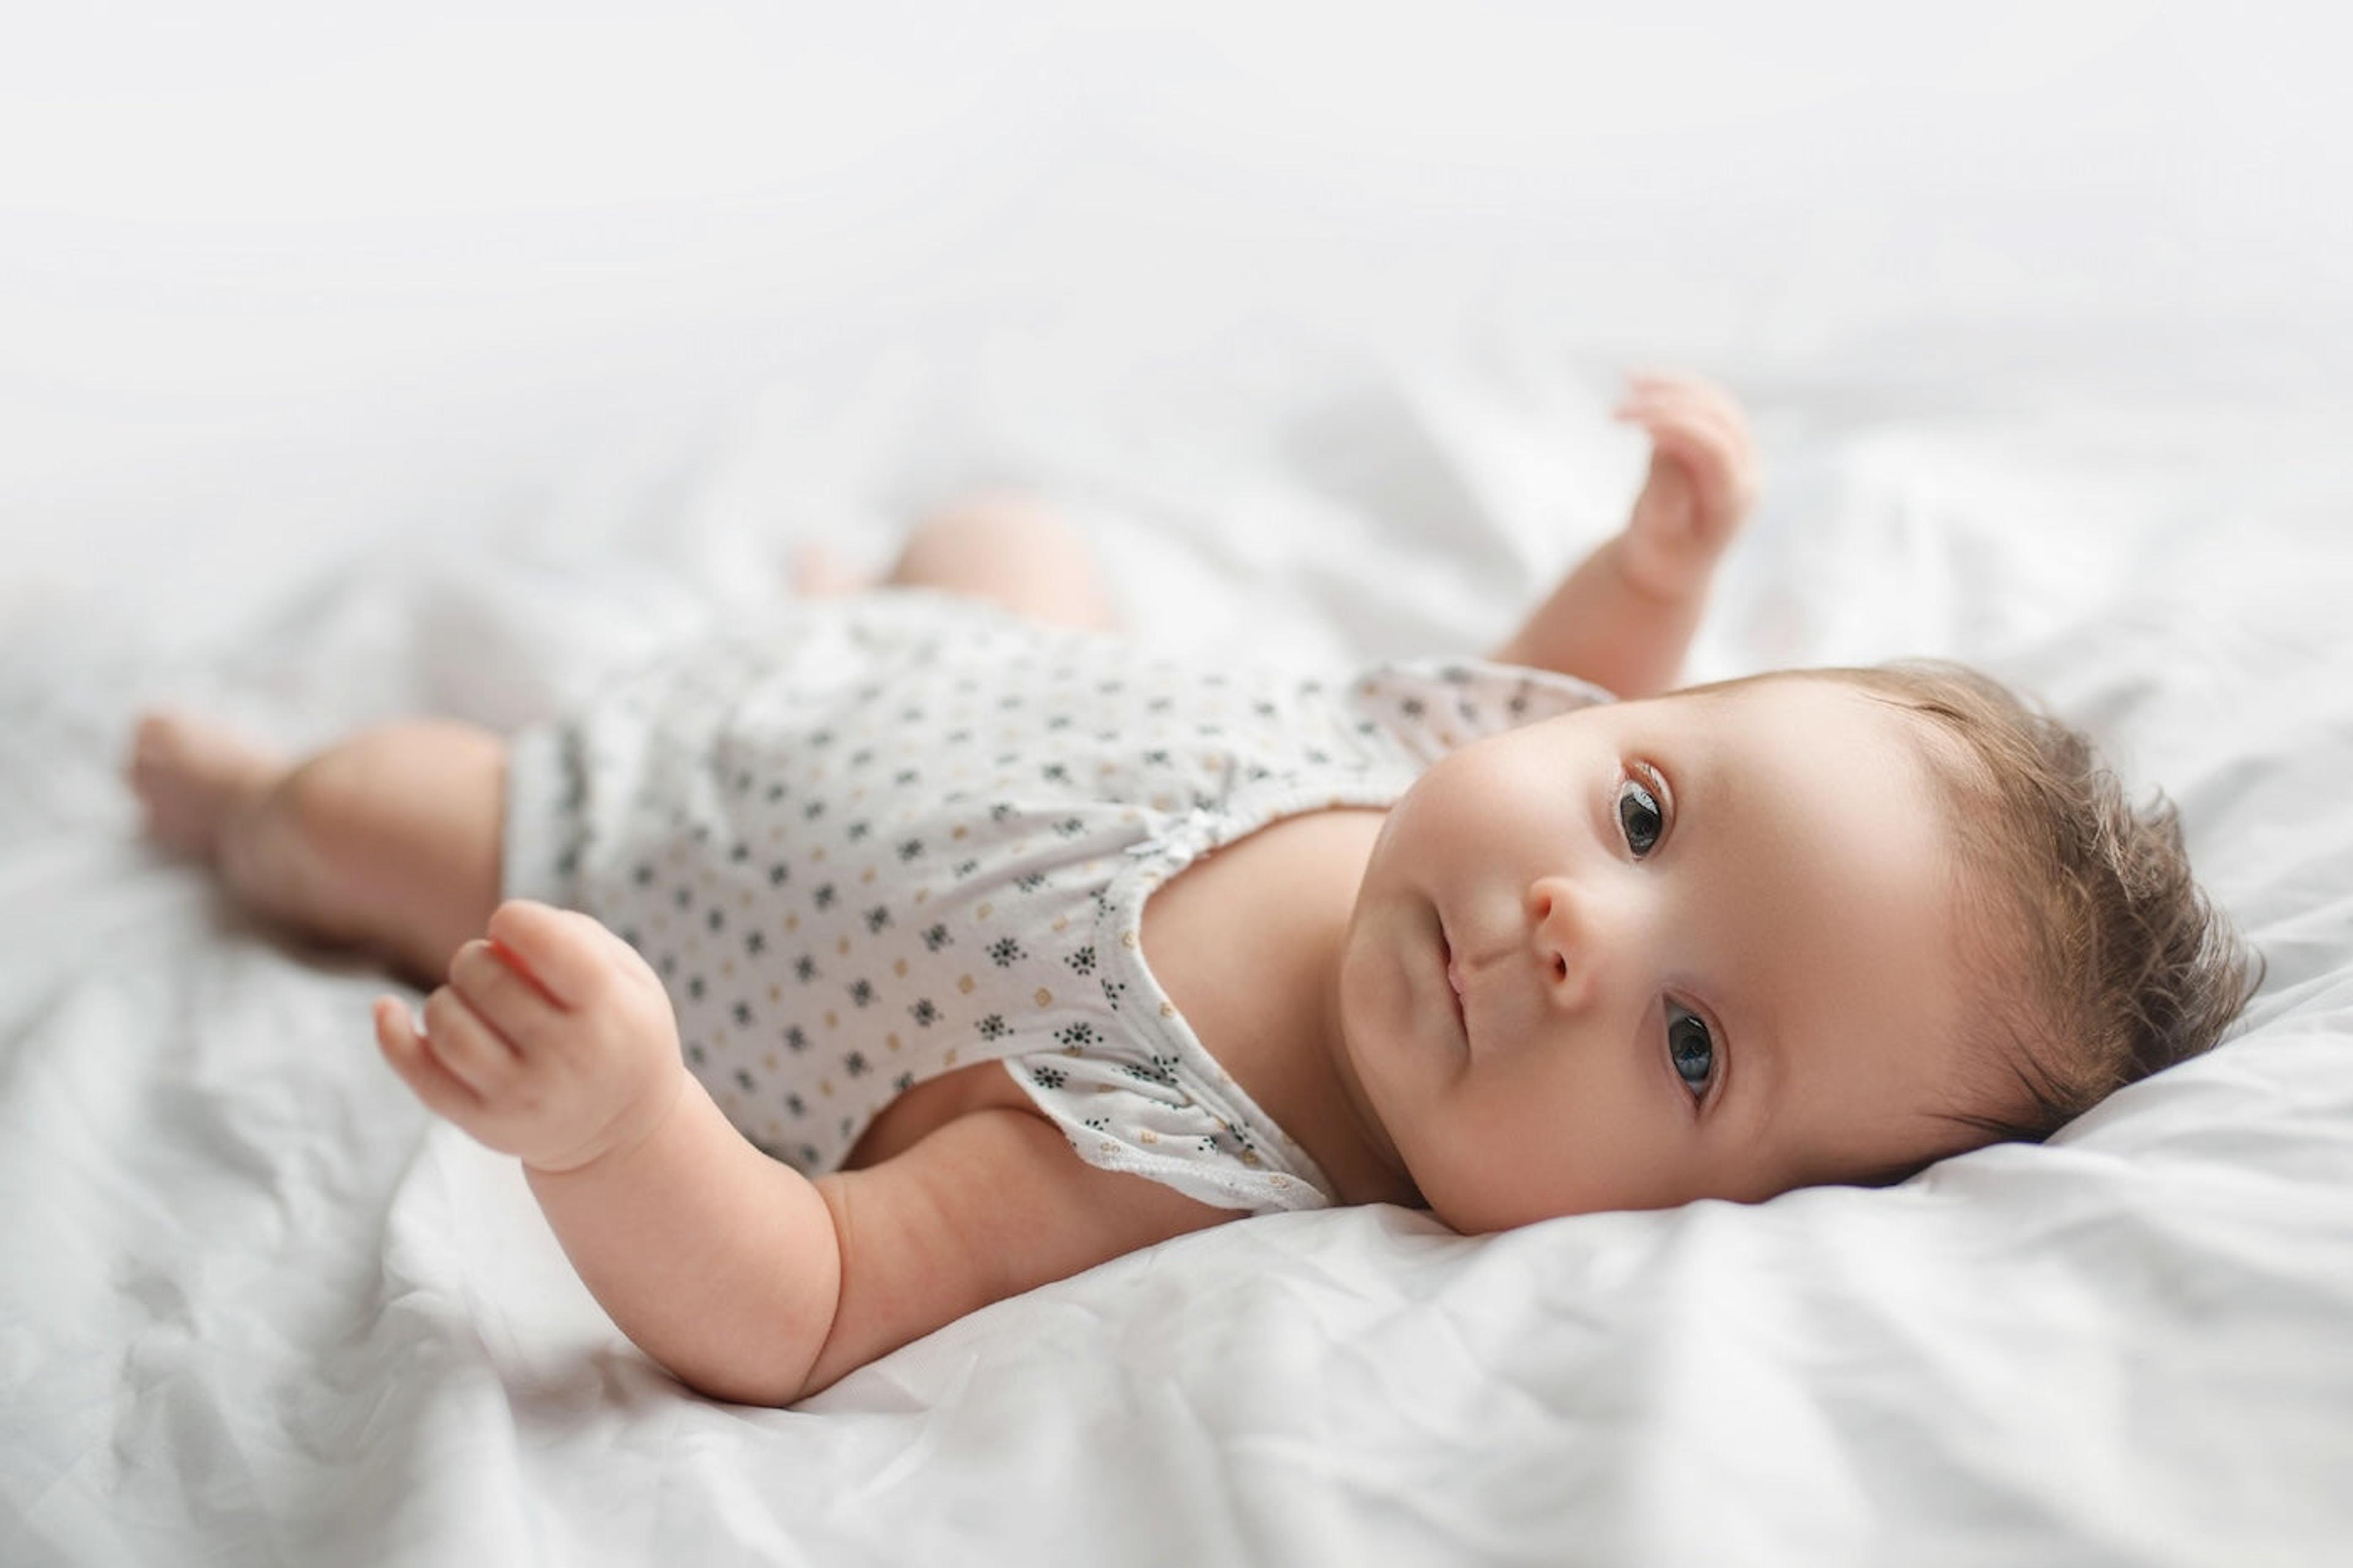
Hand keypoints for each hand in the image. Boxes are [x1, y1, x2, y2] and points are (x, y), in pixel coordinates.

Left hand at [374, 900, 686, 1174]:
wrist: (625, 1132)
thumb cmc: (619, 1031)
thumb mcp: (630, 978)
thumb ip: (573, 937)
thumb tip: (496, 935)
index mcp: (608, 1010)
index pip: (544, 941)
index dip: (515, 921)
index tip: (515, 928)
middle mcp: (567, 1057)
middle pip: (484, 976)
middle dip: (477, 958)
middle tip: (495, 970)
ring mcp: (520, 1096)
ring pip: (446, 1021)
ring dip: (448, 997)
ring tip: (475, 1005)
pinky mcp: (483, 1124)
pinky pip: (419, 1072)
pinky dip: (392, 1035)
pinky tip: (388, 1009)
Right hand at [1613, 371, 1759, 598]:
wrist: (1671, 565)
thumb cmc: (1659, 555)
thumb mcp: (1655, 535)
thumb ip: (1664, 491)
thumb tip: (1665, 441)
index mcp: (1734, 500)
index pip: (1715, 450)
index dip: (1678, 427)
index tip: (1636, 422)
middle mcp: (1746, 470)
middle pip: (1718, 417)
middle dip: (1668, 404)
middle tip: (1618, 409)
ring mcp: (1740, 451)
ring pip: (1712, 400)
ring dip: (1671, 386)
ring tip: (1628, 380)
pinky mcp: (1722, 437)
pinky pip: (1702, 400)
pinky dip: (1672, 387)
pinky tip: (1637, 380)